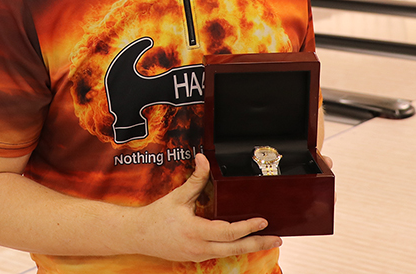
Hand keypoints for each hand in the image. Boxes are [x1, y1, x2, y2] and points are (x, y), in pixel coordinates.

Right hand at [131, 153, 280, 262]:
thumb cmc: (157, 216)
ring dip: (249, 247)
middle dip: (258, 244)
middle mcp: (199, 247)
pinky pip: (220, 254)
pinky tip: (245, 243)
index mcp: (196, 231)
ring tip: (267, 241)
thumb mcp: (178, 196)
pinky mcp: (197, 257)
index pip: (228, 232)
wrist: (138, 235)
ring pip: (230, 253)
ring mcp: (198, 255)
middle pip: (235, 248)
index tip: (263, 221)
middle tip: (277, 238)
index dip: (248, 227)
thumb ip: (195, 179)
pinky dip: (235, 248)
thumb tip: (203, 158)